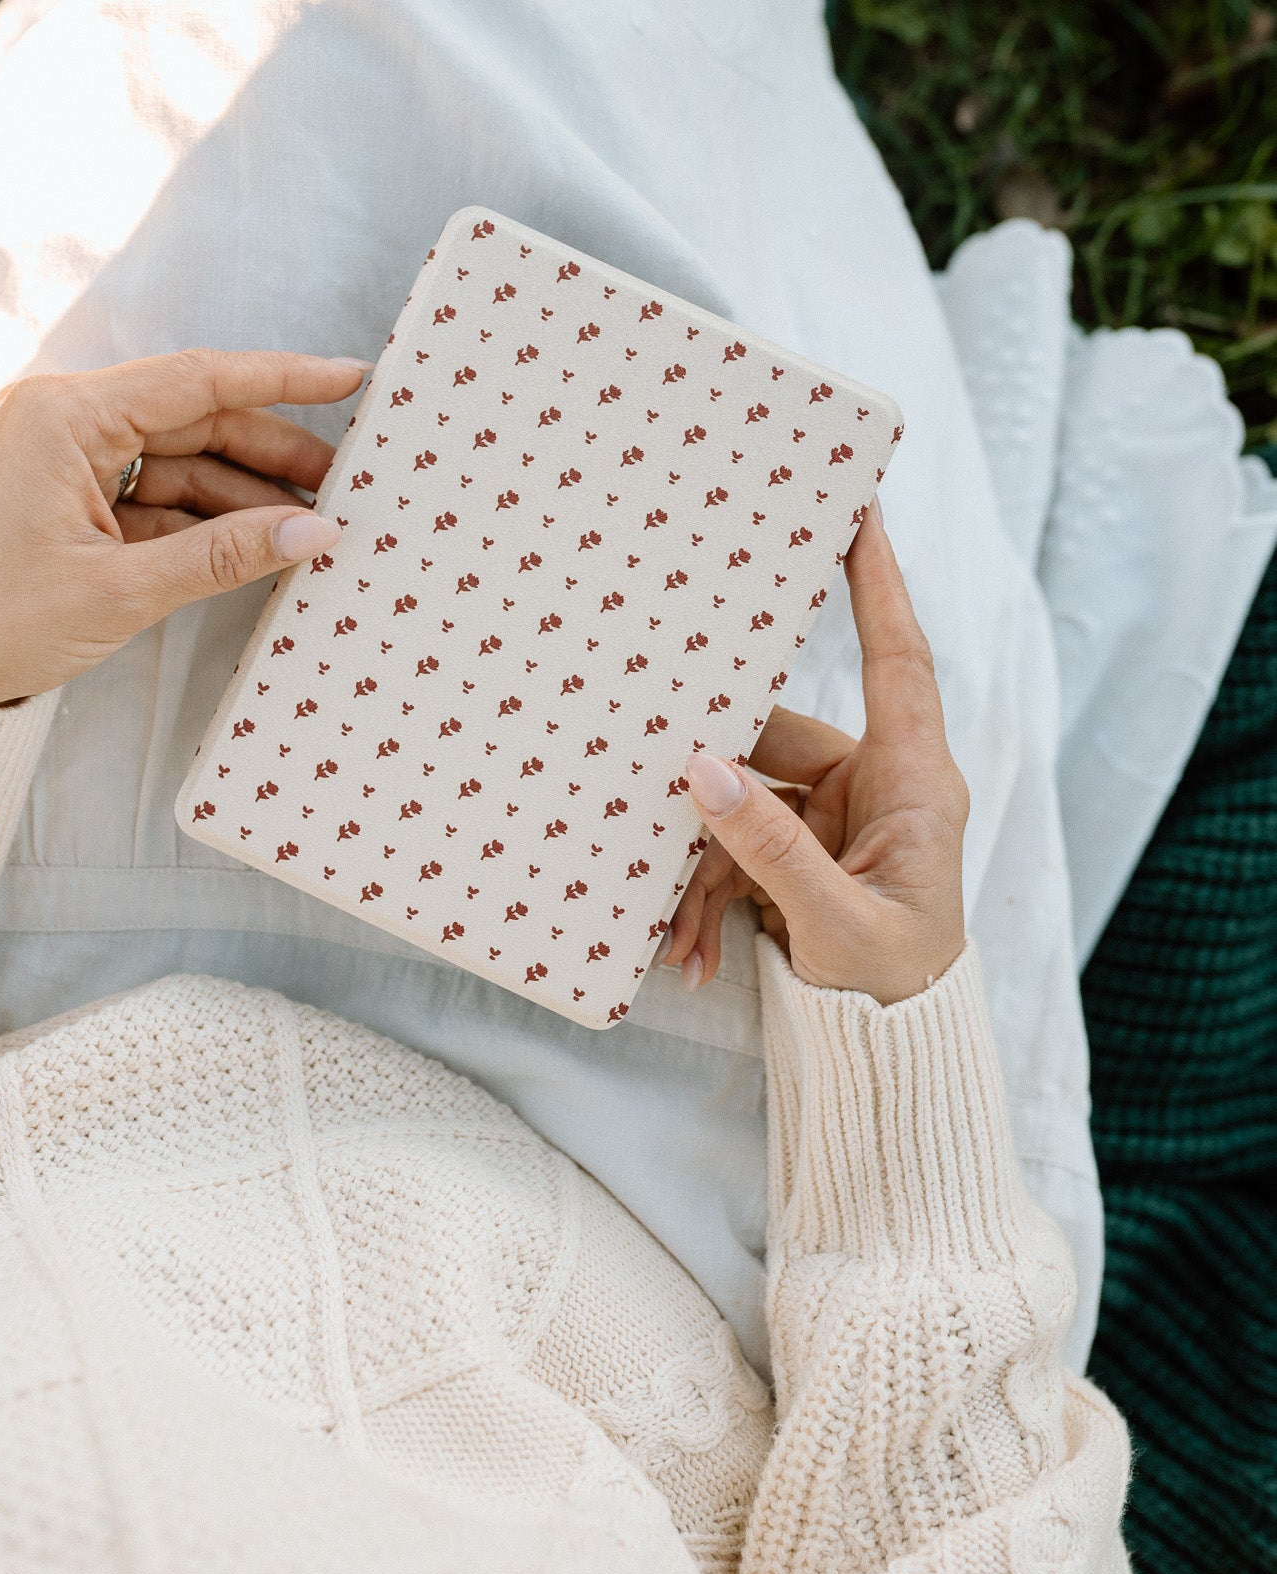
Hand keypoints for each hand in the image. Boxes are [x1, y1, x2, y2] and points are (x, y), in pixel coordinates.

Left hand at [0, 349, 366, 718]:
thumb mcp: (119, 591)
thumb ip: (223, 556)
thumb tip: (313, 531)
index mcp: (68, 416)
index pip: (200, 380)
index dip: (284, 379)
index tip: (351, 379)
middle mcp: (65, 421)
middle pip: (196, 419)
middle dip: (272, 452)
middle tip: (345, 482)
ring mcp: (63, 459)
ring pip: (180, 461)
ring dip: (242, 494)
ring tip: (310, 525)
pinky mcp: (64, 499)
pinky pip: (152, 496)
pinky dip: (202, 521)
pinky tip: (255, 545)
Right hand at [663, 505, 968, 1005]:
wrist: (894, 1064)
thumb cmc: (896, 996)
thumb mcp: (839, 925)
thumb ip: (769, 849)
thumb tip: (704, 770)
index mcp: (915, 783)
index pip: (896, 659)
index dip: (877, 583)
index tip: (858, 509)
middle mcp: (876, 788)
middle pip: (777, 737)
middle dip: (715, 782)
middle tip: (658, 787)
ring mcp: (835, 822)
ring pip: (743, 802)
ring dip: (705, 867)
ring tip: (682, 936)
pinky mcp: (800, 857)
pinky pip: (737, 852)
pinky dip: (710, 900)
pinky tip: (693, 956)